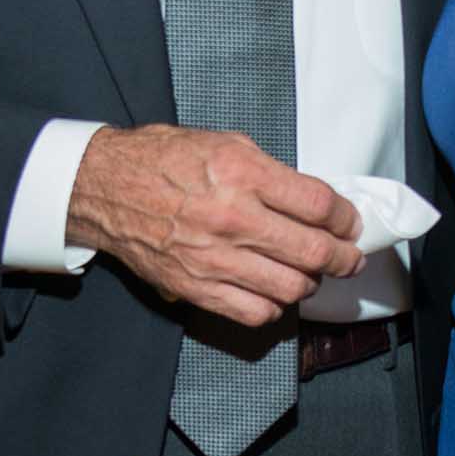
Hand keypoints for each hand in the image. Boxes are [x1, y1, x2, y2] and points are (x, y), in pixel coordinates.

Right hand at [67, 125, 362, 327]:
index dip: (345, 218)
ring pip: (291, 287)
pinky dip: (274, 306)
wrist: (105, 188)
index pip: (319, 205)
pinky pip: (254, 312)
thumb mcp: (224, 143)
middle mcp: (233, 218)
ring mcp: (214, 258)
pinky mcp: (197, 287)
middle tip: (348, 257)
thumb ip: (271, 172)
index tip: (349, 223)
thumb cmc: (162, 161)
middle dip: (343, 257)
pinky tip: (273, 291)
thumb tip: (311, 201)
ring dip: (310, 283)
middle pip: (313, 252)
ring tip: (309, 273)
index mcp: (242, 174)